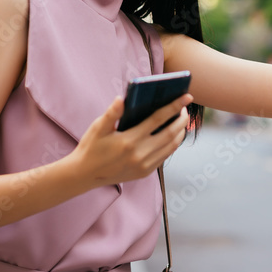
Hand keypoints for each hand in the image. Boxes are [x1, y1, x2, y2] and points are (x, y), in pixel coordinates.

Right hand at [72, 93, 192, 186]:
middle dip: (182, 119)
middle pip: (171, 134)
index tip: (186, 97)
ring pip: (171, 147)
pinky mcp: (145, 172)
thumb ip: (112, 113)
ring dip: (180, 132)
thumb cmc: (91, 147)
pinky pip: (164, 156)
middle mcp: (139, 154)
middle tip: (185, 107)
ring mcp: (144, 165)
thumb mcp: (98, 128)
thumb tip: (122, 98)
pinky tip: (172, 134)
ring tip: (181, 120)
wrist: (84, 175)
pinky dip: (172, 144)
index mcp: (129, 140)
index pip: (158, 120)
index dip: (174, 106)